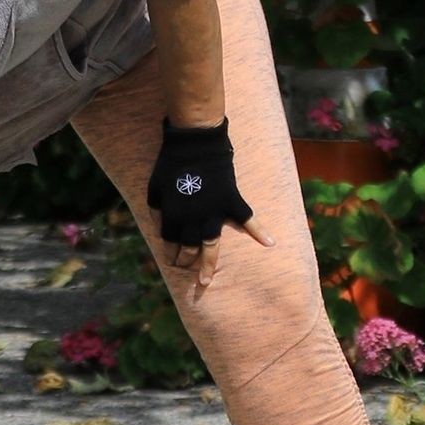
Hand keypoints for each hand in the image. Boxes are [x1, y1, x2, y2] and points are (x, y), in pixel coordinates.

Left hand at [146, 115, 275, 295]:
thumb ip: (157, 210)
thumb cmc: (171, 164)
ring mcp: (214, 213)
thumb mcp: (155, 188)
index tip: (170, 260)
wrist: (195, 143)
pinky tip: (270, 244)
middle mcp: (193, 220)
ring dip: (207, 265)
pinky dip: (260, 231)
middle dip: (185, 261)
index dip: (169, 252)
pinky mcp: (232, 202)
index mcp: (173, 216)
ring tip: (205, 281)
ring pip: (211, 246)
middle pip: (188, 248)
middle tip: (185, 268)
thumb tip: (159, 227)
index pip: (169, 242)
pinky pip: (248, 220)